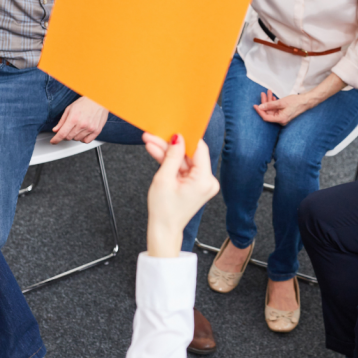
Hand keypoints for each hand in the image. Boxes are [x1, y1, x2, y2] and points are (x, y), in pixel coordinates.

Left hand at [50, 96, 108, 143]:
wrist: (99, 99)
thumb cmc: (85, 102)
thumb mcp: (70, 109)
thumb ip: (62, 121)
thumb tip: (56, 130)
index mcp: (73, 118)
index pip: (62, 134)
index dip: (56, 139)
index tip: (53, 141)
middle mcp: (82, 124)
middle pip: (69, 137)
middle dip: (66, 135)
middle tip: (68, 129)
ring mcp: (90, 128)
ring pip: (77, 139)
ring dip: (75, 136)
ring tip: (78, 127)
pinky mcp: (97, 130)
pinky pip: (86, 141)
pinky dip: (83, 138)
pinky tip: (83, 132)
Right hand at [143, 135, 218, 256]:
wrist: (163, 230)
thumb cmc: (164, 210)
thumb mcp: (164, 178)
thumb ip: (172, 155)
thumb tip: (178, 138)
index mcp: (204, 180)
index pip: (199, 149)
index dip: (186, 137)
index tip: (175, 127)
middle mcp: (208, 181)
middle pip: (189, 154)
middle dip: (170, 145)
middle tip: (154, 136)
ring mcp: (202, 183)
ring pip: (184, 160)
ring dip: (167, 152)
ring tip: (150, 142)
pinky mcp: (195, 185)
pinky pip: (183, 168)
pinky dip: (171, 162)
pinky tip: (156, 152)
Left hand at [253, 90, 310, 125]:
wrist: (305, 101)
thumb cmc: (295, 102)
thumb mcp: (281, 102)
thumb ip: (270, 105)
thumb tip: (260, 107)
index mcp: (280, 119)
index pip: (266, 117)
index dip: (259, 111)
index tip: (255, 105)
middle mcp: (281, 120)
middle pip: (269, 112)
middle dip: (265, 102)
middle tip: (263, 94)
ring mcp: (282, 117)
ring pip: (272, 109)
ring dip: (269, 101)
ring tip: (268, 92)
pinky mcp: (283, 114)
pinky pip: (276, 109)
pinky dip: (273, 103)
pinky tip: (272, 97)